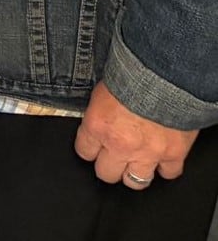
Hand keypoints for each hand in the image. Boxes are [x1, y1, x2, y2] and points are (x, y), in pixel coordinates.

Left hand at [75, 81, 195, 188]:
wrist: (165, 75)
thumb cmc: (132, 76)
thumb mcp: (102, 92)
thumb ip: (99, 113)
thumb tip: (99, 120)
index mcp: (98, 127)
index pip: (84, 152)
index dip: (89, 148)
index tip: (94, 146)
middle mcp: (120, 145)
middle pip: (107, 173)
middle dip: (109, 165)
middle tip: (114, 157)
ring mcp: (148, 153)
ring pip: (136, 181)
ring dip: (135, 172)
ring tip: (136, 162)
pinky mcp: (173, 154)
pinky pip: (168, 173)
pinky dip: (166, 167)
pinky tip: (162, 159)